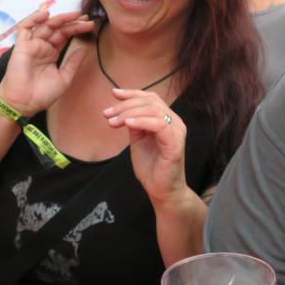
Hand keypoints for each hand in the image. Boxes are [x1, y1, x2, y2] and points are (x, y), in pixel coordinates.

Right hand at [0, 10, 93, 116]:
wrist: (24, 104)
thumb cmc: (42, 94)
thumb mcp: (65, 77)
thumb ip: (73, 61)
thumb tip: (86, 46)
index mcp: (52, 53)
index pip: (65, 36)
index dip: (76, 29)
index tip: (90, 25)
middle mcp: (42, 47)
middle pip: (58, 29)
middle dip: (72, 23)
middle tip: (86, 18)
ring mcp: (32, 45)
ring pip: (45, 26)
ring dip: (60, 19)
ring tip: (74, 15)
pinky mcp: (21, 47)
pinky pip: (24, 28)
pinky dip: (33, 19)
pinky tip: (46, 15)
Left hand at [103, 88, 186, 204]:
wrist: (161, 190)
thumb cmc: (151, 167)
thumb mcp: (138, 140)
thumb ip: (135, 124)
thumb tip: (123, 110)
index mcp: (167, 120)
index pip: (152, 98)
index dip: (133, 93)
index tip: (114, 94)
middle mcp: (175, 122)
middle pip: (151, 101)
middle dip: (126, 104)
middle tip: (107, 114)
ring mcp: (176, 132)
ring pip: (153, 110)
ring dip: (129, 112)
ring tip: (113, 122)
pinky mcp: (175, 144)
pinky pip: (159, 125)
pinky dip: (141, 121)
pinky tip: (126, 124)